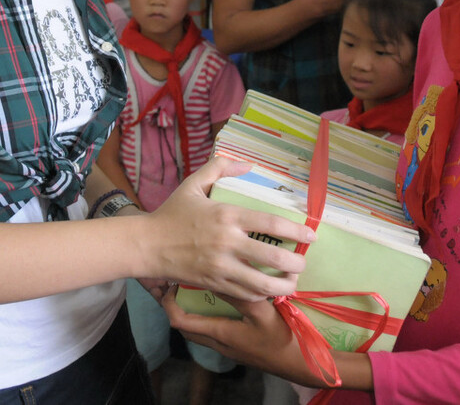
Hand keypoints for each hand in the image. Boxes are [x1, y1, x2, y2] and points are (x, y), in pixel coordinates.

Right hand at [139, 155, 314, 300]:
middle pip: (274, 258)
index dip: (296, 231)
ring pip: (263, 284)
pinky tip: (269, 290)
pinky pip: (246, 294)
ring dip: (285, 285)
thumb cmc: (172, 213)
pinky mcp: (215, 284)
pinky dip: (263, 294)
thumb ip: (219, 168)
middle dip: (297, 263)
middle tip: (303, 262)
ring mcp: (221, 267)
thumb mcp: (193, 184)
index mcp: (226, 216)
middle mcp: (227, 243)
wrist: (147, 245)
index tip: (311, 235)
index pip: (270, 224)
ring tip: (293, 282)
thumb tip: (247, 164)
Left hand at [163, 288, 323, 386]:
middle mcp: (219, 344)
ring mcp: (229, 348)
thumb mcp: (261, 311)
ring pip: (200, 330)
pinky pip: (214, 332)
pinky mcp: (239, 348)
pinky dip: (210, 316)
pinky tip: (223, 301)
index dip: (169, 303)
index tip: (173, 283)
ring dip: (195, 311)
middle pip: (186, 327)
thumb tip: (217, 274)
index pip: (180, 320)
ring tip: (200, 288)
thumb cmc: (282, 338)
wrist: (302, 364)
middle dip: (178, 306)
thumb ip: (238, 293)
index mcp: (220, 334)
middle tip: (182, 283)